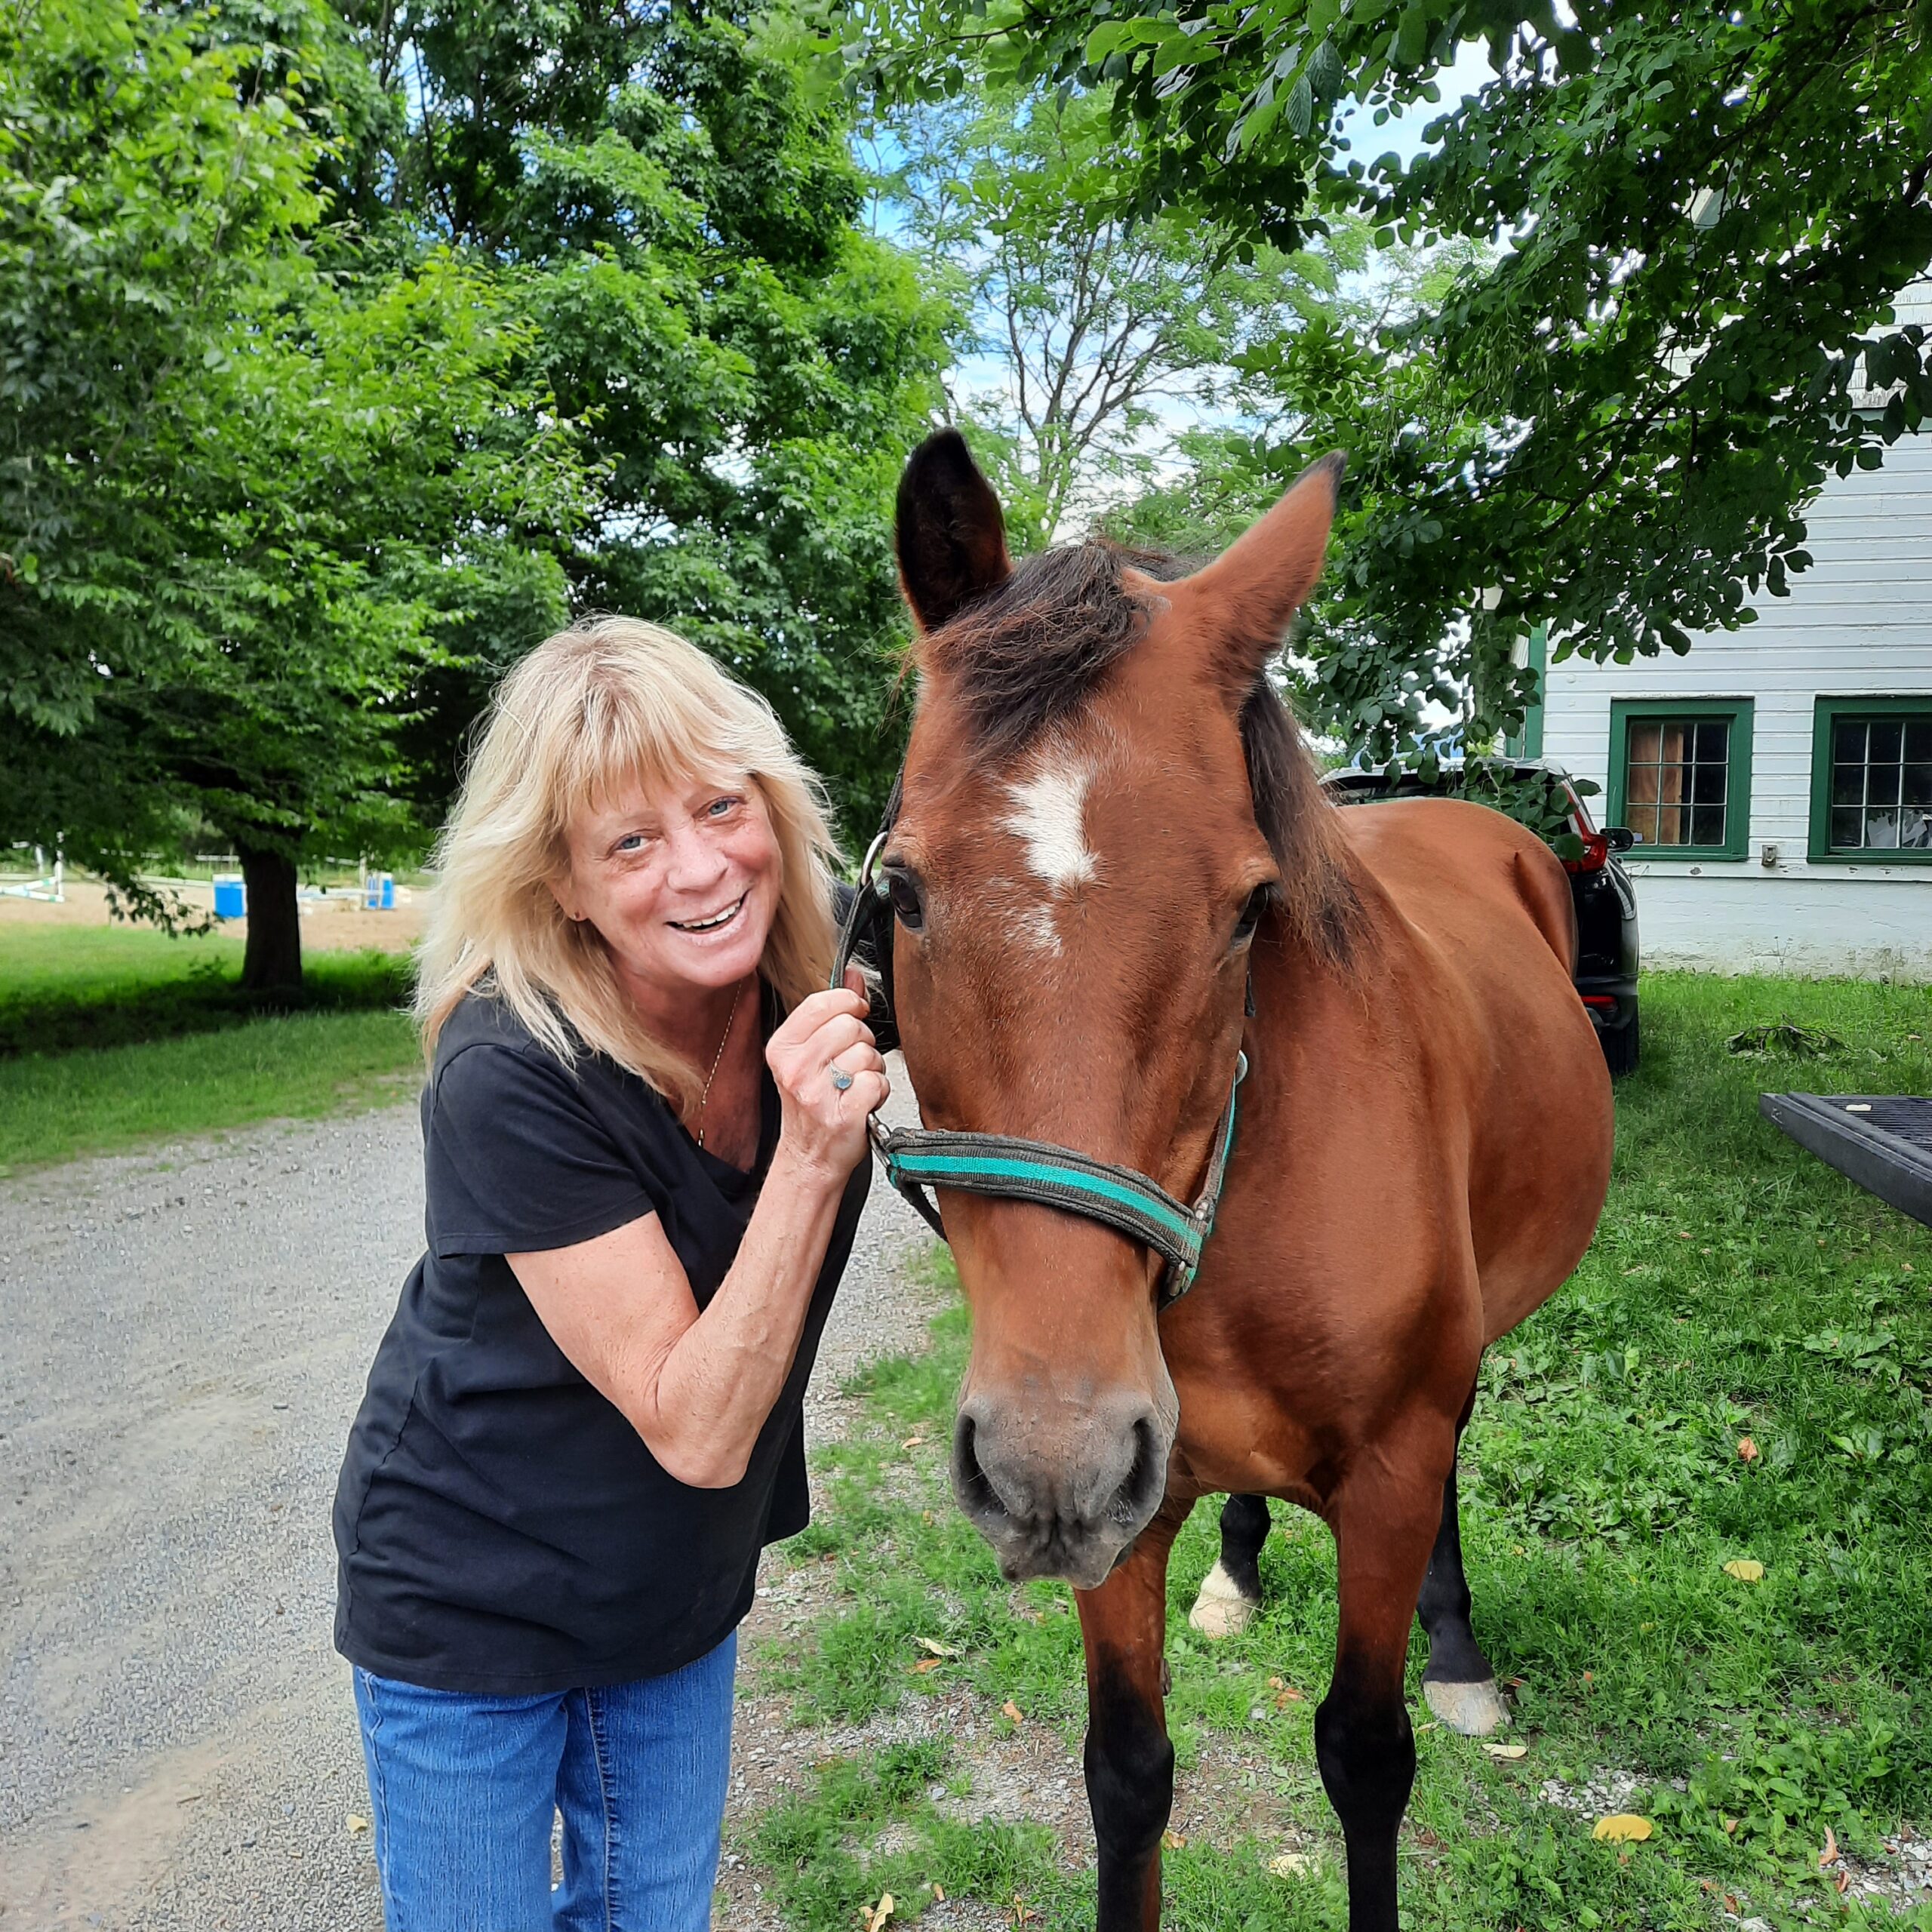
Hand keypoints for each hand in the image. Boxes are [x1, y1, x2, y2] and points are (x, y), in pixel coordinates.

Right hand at [765, 967, 888, 1180]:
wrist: (810, 1156)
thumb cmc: (811, 1104)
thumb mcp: (810, 1054)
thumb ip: (832, 1011)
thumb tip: (853, 974)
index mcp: (783, 1047)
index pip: (825, 1002)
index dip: (850, 1005)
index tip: (854, 1016)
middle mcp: (795, 1069)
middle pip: (850, 1025)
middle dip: (862, 1041)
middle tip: (852, 1062)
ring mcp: (817, 1093)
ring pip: (868, 1053)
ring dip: (872, 1068)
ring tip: (856, 1084)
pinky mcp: (842, 1115)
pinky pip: (877, 1081)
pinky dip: (879, 1091)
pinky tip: (865, 1101)